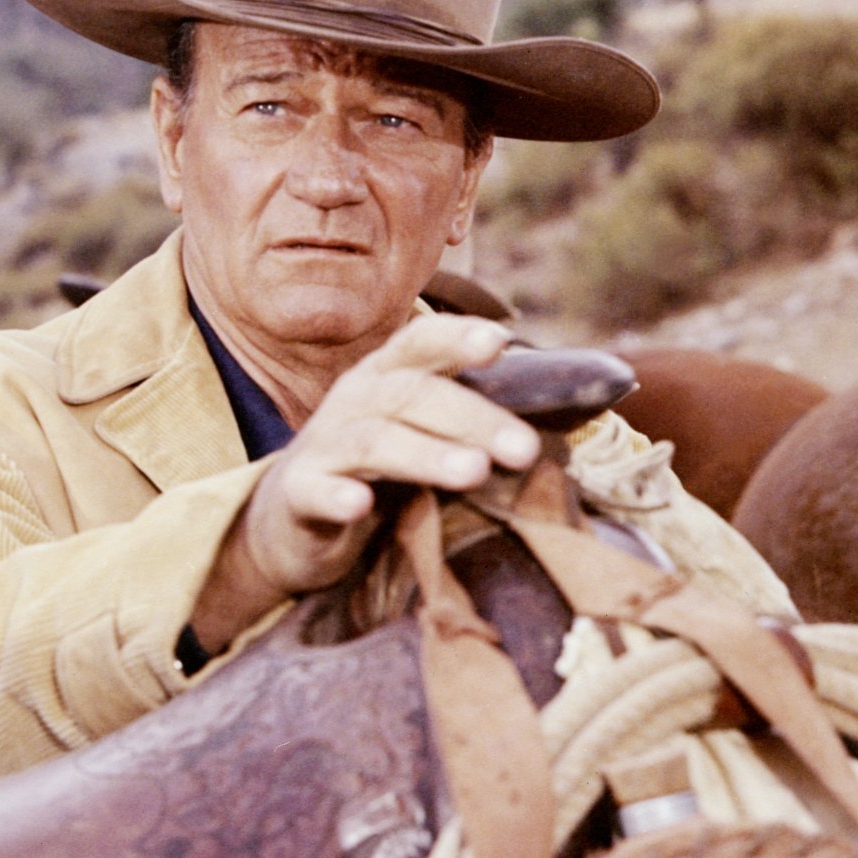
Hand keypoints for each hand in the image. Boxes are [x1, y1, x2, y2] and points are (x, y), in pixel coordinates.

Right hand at [191, 316, 541, 651]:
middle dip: (472, 417)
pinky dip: (338, 495)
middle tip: (524, 448)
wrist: (288, 519)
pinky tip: (360, 505)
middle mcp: (355, 400)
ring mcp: (324, 444)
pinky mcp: (298, 493)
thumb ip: (471, 420)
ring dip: (425, 453)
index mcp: (388, 377)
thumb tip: (569, 419)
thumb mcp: (419, 433)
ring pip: (375, 442)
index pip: (421, 343)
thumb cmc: (375, 469)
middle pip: (412, 395)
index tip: (502, 343)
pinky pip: (317, 490)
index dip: (458, 338)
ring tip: (473, 472)